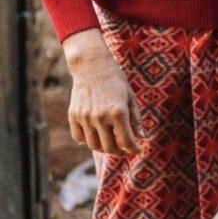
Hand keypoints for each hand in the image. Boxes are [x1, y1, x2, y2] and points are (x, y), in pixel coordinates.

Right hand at [63, 28, 139, 156]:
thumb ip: (135, 119)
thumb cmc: (116, 80)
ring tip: (111, 145)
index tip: (138, 151)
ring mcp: (85, 118)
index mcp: (118, 112)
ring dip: (103, 148)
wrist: (92, 66)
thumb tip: (141, 137)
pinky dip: (87, 141)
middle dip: (119, 152)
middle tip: (124, 150)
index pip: (126, 141)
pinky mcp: (73, 116)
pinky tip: (96, 138)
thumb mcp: (130, 98)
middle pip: (109, 147)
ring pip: (93, 145)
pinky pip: (79, 137)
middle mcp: (100, 117)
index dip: (133, 149)